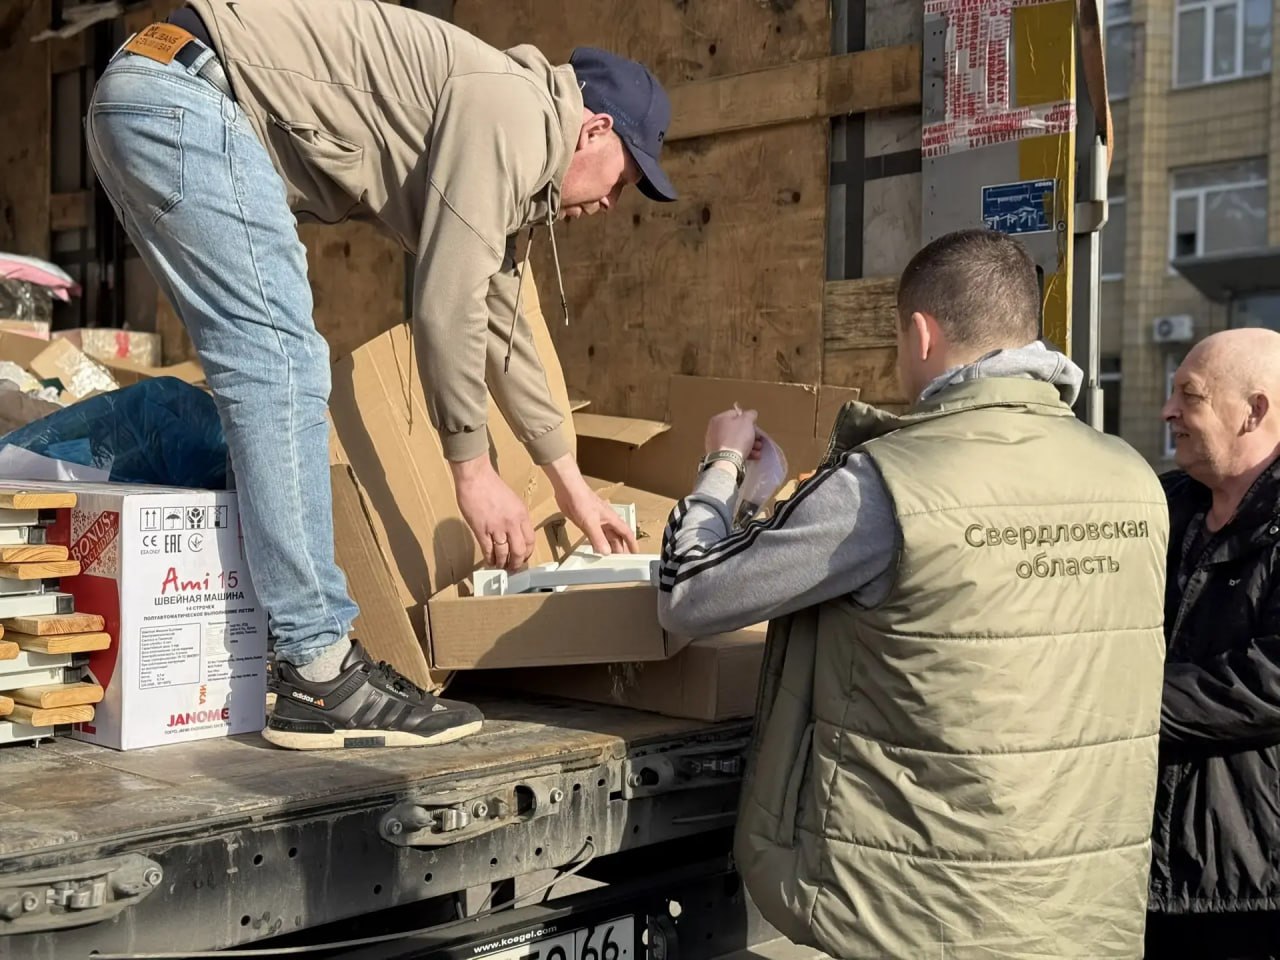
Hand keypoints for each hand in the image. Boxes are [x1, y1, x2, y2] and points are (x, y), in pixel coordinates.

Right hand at [451, 455, 535, 570]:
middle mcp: (512, 523)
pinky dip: (490, 558)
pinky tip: (490, 561)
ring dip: (503, 563)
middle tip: (513, 567)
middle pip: (519, 551)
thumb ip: (516, 517)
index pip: (530, 540)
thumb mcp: (513, 501)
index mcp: (522, 515)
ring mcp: (496, 528)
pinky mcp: (481, 530)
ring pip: (504, 553)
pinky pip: (488, 550)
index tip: (524, 557)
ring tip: (501, 566)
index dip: (528, 552)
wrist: (476, 478)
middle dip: (517, 563)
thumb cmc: (491, 486)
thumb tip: (515, 532)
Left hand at [543, 454, 638, 554]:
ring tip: (609, 558)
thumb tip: (606, 552)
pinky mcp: (586, 522)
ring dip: (608, 546)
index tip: (635, 552)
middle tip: (620, 560)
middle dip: (619, 548)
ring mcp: (596, 521)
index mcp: (611, 519)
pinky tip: (595, 548)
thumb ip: (598, 538)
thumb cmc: (582, 500)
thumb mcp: (591, 522)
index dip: (632, 543)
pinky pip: (595, 535)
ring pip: (606, 536)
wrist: (568, 490)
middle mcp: (606, 520)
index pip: (626, 533)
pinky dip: (597, 543)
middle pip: (616, 537)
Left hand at [705, 406, 761, 459]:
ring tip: (758, 451)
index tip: (756, 428)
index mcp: (719, 419)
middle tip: (759, 441)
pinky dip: (743, 452)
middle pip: (737, 429)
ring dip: (750, 445)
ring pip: (736, 441)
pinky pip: (732, 451)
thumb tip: (751, 413)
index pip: (736, 414)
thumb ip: (750, 415)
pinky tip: (753, 457)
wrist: (726, 462)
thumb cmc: (737, 438)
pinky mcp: (717, 455)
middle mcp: (714, 429)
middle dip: (751, 435)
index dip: (748, 420)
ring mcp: (714, 443)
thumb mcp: (746, 422)